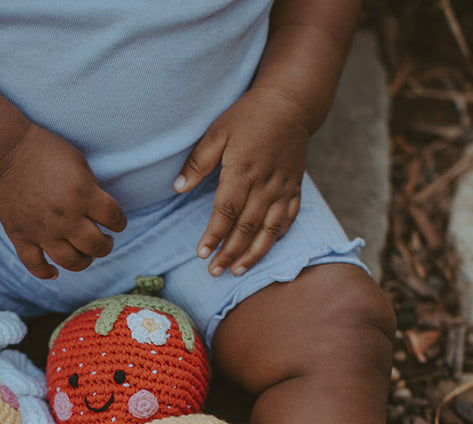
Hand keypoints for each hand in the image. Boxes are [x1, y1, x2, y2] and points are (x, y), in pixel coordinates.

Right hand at [0, 123, 126, 278]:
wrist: (2, 151)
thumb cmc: (42, 150)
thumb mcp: (78, 161)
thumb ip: (91, 187)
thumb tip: (98, 211)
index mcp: (83, 195)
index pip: (114, 218)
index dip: (119, 223)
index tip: (117, 224)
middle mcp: (66, 218)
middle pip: (96, 246)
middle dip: (105, 246)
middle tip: (104, 241)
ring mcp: (43, 231)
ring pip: (71, 262)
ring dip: (83, 262)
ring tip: (85, 256)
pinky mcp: (21, 237)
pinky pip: (35, 265)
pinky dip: (45, 273)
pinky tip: (54, 272)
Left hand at [174, 88, 308, 275]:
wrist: (290, 103)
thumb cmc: (248, 116)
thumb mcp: (217, 132)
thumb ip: (198, 162)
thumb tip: (177, 188)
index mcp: (242, 171)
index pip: (226, 212)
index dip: (214, 235)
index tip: (202, 253)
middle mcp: (265, 184)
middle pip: (246, 228)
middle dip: (229, 253)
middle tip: (215, 272)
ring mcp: (283, 188)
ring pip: (269, 230)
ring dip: (253, 254)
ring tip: (237, 271)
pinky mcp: (295, 188)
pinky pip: (288, 219)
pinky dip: (276, 237)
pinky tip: (263, 251)